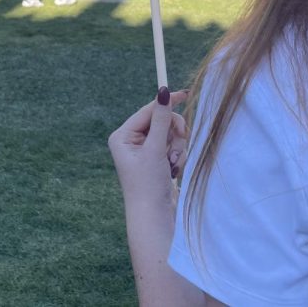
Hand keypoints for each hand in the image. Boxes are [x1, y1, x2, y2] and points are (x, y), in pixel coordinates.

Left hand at [109, 87, 188, 209]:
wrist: (154, 217)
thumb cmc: (148, 184)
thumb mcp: (155, 149)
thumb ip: (161, 120)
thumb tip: (163, 91)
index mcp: (123, 136)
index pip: (147, 111)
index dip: (165, 103)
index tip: (185, 93)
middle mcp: (131, 141)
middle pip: (161, 121)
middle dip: (173, 134)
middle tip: (179, 141)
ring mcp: (145, 151)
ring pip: (170, 134)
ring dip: (177, 147)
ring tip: (172, 164)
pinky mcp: (157, 160)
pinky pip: (173, 147)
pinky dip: (177, 156)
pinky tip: (173, 171)